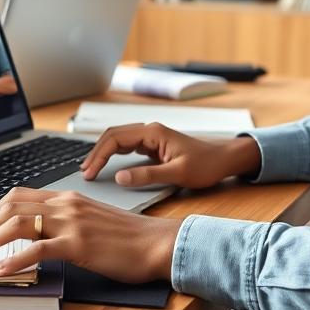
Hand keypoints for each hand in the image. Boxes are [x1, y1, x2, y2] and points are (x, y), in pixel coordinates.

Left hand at [0, 188, 181, 282]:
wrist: (159, 243)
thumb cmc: (129, 238)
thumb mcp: (91, 222)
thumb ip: (65, 223)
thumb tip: (36, 238)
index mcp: (67, 197)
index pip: (16, 197)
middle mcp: (66, 204)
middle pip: (9, 207)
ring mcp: (72, 222)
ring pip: (16, 224)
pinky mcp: (79, 243)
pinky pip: (37, 248)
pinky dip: (13, 260)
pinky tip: (0, 271)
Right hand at [79, 122, 260, 189]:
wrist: (224, 159)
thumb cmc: (206, 164)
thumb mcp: (178, 174)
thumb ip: (148, 176)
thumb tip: (120, 178)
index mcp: (153, 132)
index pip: (115, 138)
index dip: (99, 156)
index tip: (89, 172)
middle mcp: (150, 130)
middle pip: (113, 136)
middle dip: (96, 153)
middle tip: (84, 173)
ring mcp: (151, 137)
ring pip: (118, 140)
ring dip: (103, 153)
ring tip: (90, 169)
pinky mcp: (153, 145)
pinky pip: (127, 146)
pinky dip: (113, 155)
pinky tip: (107, 166)